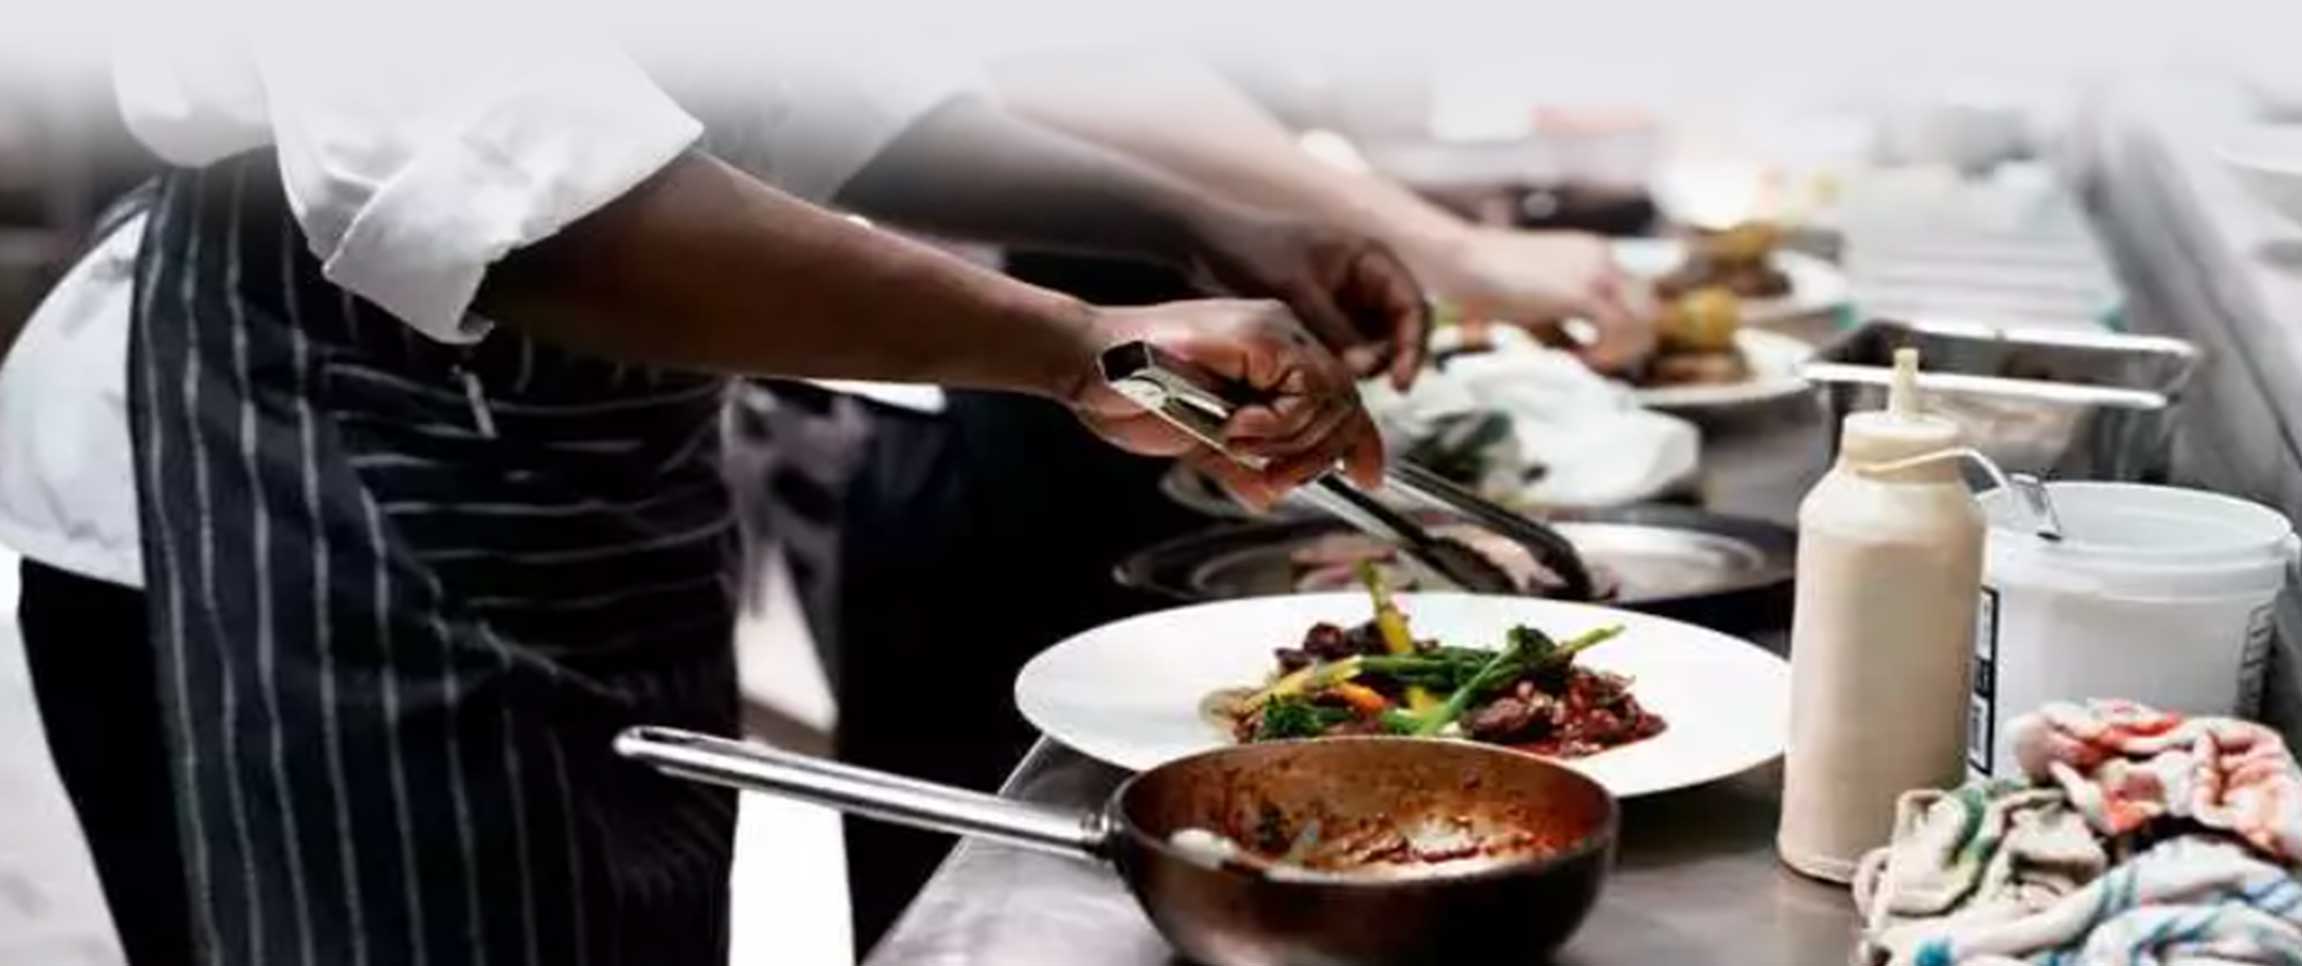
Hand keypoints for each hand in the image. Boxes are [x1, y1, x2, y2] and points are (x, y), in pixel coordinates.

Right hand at [1064, 299, 1384, 509]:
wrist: (1082, 362)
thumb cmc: (1127, 394)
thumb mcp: (1197, 439)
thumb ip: (1239, 463)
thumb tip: (1269, 496)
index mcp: (1271, 351)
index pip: (1339, 397)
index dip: (1359, 441)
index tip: (1367, 477)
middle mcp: (1281, 334)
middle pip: (1345, 400)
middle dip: (1320, 454)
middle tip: (1276, 478)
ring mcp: (1271, 330)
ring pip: (1330, 400)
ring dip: (1291, 443)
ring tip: (1239, 445)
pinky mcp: (1257, 336)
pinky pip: (1302, 392)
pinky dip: (1275, 425)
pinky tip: (1234, 428)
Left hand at [1183, 213, 1429, 389]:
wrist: (1204, 248)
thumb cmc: (1251, 252)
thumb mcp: (1296, 290)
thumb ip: (1334, 329)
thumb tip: (1365, 371)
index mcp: (1370, 260)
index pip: (1413, 307)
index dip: (1413, 347)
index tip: (1400, 384)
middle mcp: (1365, 283)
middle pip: (1398, 333)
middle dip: (1383, 361)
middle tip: (1351, 382)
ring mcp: (1345, 305)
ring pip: (1371, 349)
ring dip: (1358, 369)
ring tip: (1326, 378)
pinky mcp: (1322, 324)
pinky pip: (1344, 353)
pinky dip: (1337, 369)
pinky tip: (1314, 378)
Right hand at [1418, 228, 1656, 373]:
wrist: (1463, 259)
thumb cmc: (1485, 282)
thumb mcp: (1537, 305)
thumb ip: (1566, 325)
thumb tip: (1582, 357)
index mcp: (1595, 254)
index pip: (1635, 297)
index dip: (1622, 333)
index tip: (1591, 355)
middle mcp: (1604, 257)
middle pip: (1649, 308)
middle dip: (1630, 344)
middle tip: (1598, 365)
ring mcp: (1598, 270)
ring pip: (1641, 321)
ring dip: (1617, 350)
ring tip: (1583, 362)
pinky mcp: (1585, 289)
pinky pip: (1616, 331)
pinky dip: (1601, 353)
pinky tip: (1573, 358)